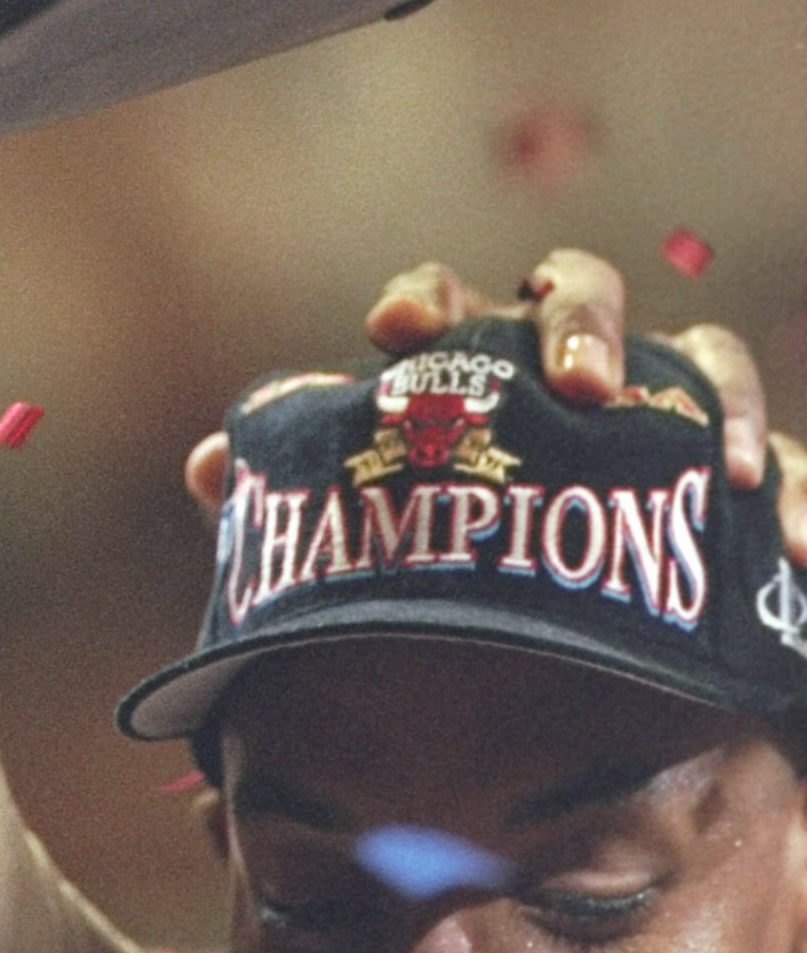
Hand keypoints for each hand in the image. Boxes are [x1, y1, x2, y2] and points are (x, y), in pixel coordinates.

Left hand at [182, 247, 806, 566]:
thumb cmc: (464, 561)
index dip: (423, 299)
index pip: (447, 301)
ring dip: (715, 395)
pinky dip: (802, 489)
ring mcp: (667, 415)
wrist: (584, 662)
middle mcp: (573, 368)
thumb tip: (206, 469)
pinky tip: (794, 538)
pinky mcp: (744, 481)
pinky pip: (793, 465)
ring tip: (726, 462)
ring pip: (704, 356)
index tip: (394, 333)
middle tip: (575, 384)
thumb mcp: (385, 531)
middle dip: (581, 320)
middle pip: (578, 290)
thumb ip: (303, 499)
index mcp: (477, 363)